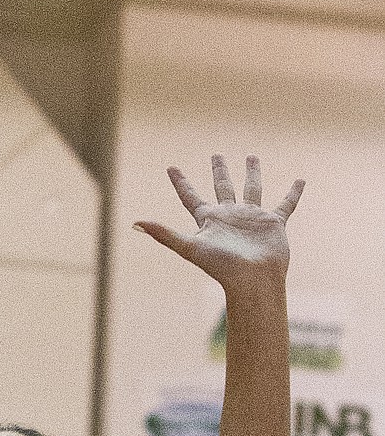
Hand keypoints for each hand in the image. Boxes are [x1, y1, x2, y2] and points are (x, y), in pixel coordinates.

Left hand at [135, 155, 303, 289]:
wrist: (253, 280)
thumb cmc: (221, 266)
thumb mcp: (189, 246)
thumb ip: (163, 234)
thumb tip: (134, 223)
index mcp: (209, 219)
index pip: (190, 196)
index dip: (180, 183)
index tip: (170, 168)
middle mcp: (229, 216)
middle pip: (222, 187)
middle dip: (219, 171)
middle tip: (216, 155)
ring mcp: (252, 218)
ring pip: (252, 189)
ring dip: (252, 173)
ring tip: (251, 156)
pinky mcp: (273, 224)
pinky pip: (285, 204)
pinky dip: (293, 193)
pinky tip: (301, 180)